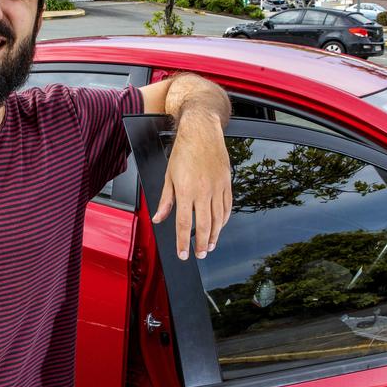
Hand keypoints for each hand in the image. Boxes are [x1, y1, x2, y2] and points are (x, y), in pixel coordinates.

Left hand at [152, 112, 231, 259]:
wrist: (201, 131)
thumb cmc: (183, 151)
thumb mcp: (168, 176)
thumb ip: (165, 200)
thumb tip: (159, 219)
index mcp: (186, 190)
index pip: (185, 224)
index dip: (184, 242)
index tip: (183, 254)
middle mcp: (203, 190)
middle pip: (204, 225)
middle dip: (201, 244)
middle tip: (199, 254)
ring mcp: (217, 187)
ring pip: (218, 219)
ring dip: (214, 235)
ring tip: (209, 246)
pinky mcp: (227, 182)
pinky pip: (227, 206)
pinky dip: (224, 220)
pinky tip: (220, 227)